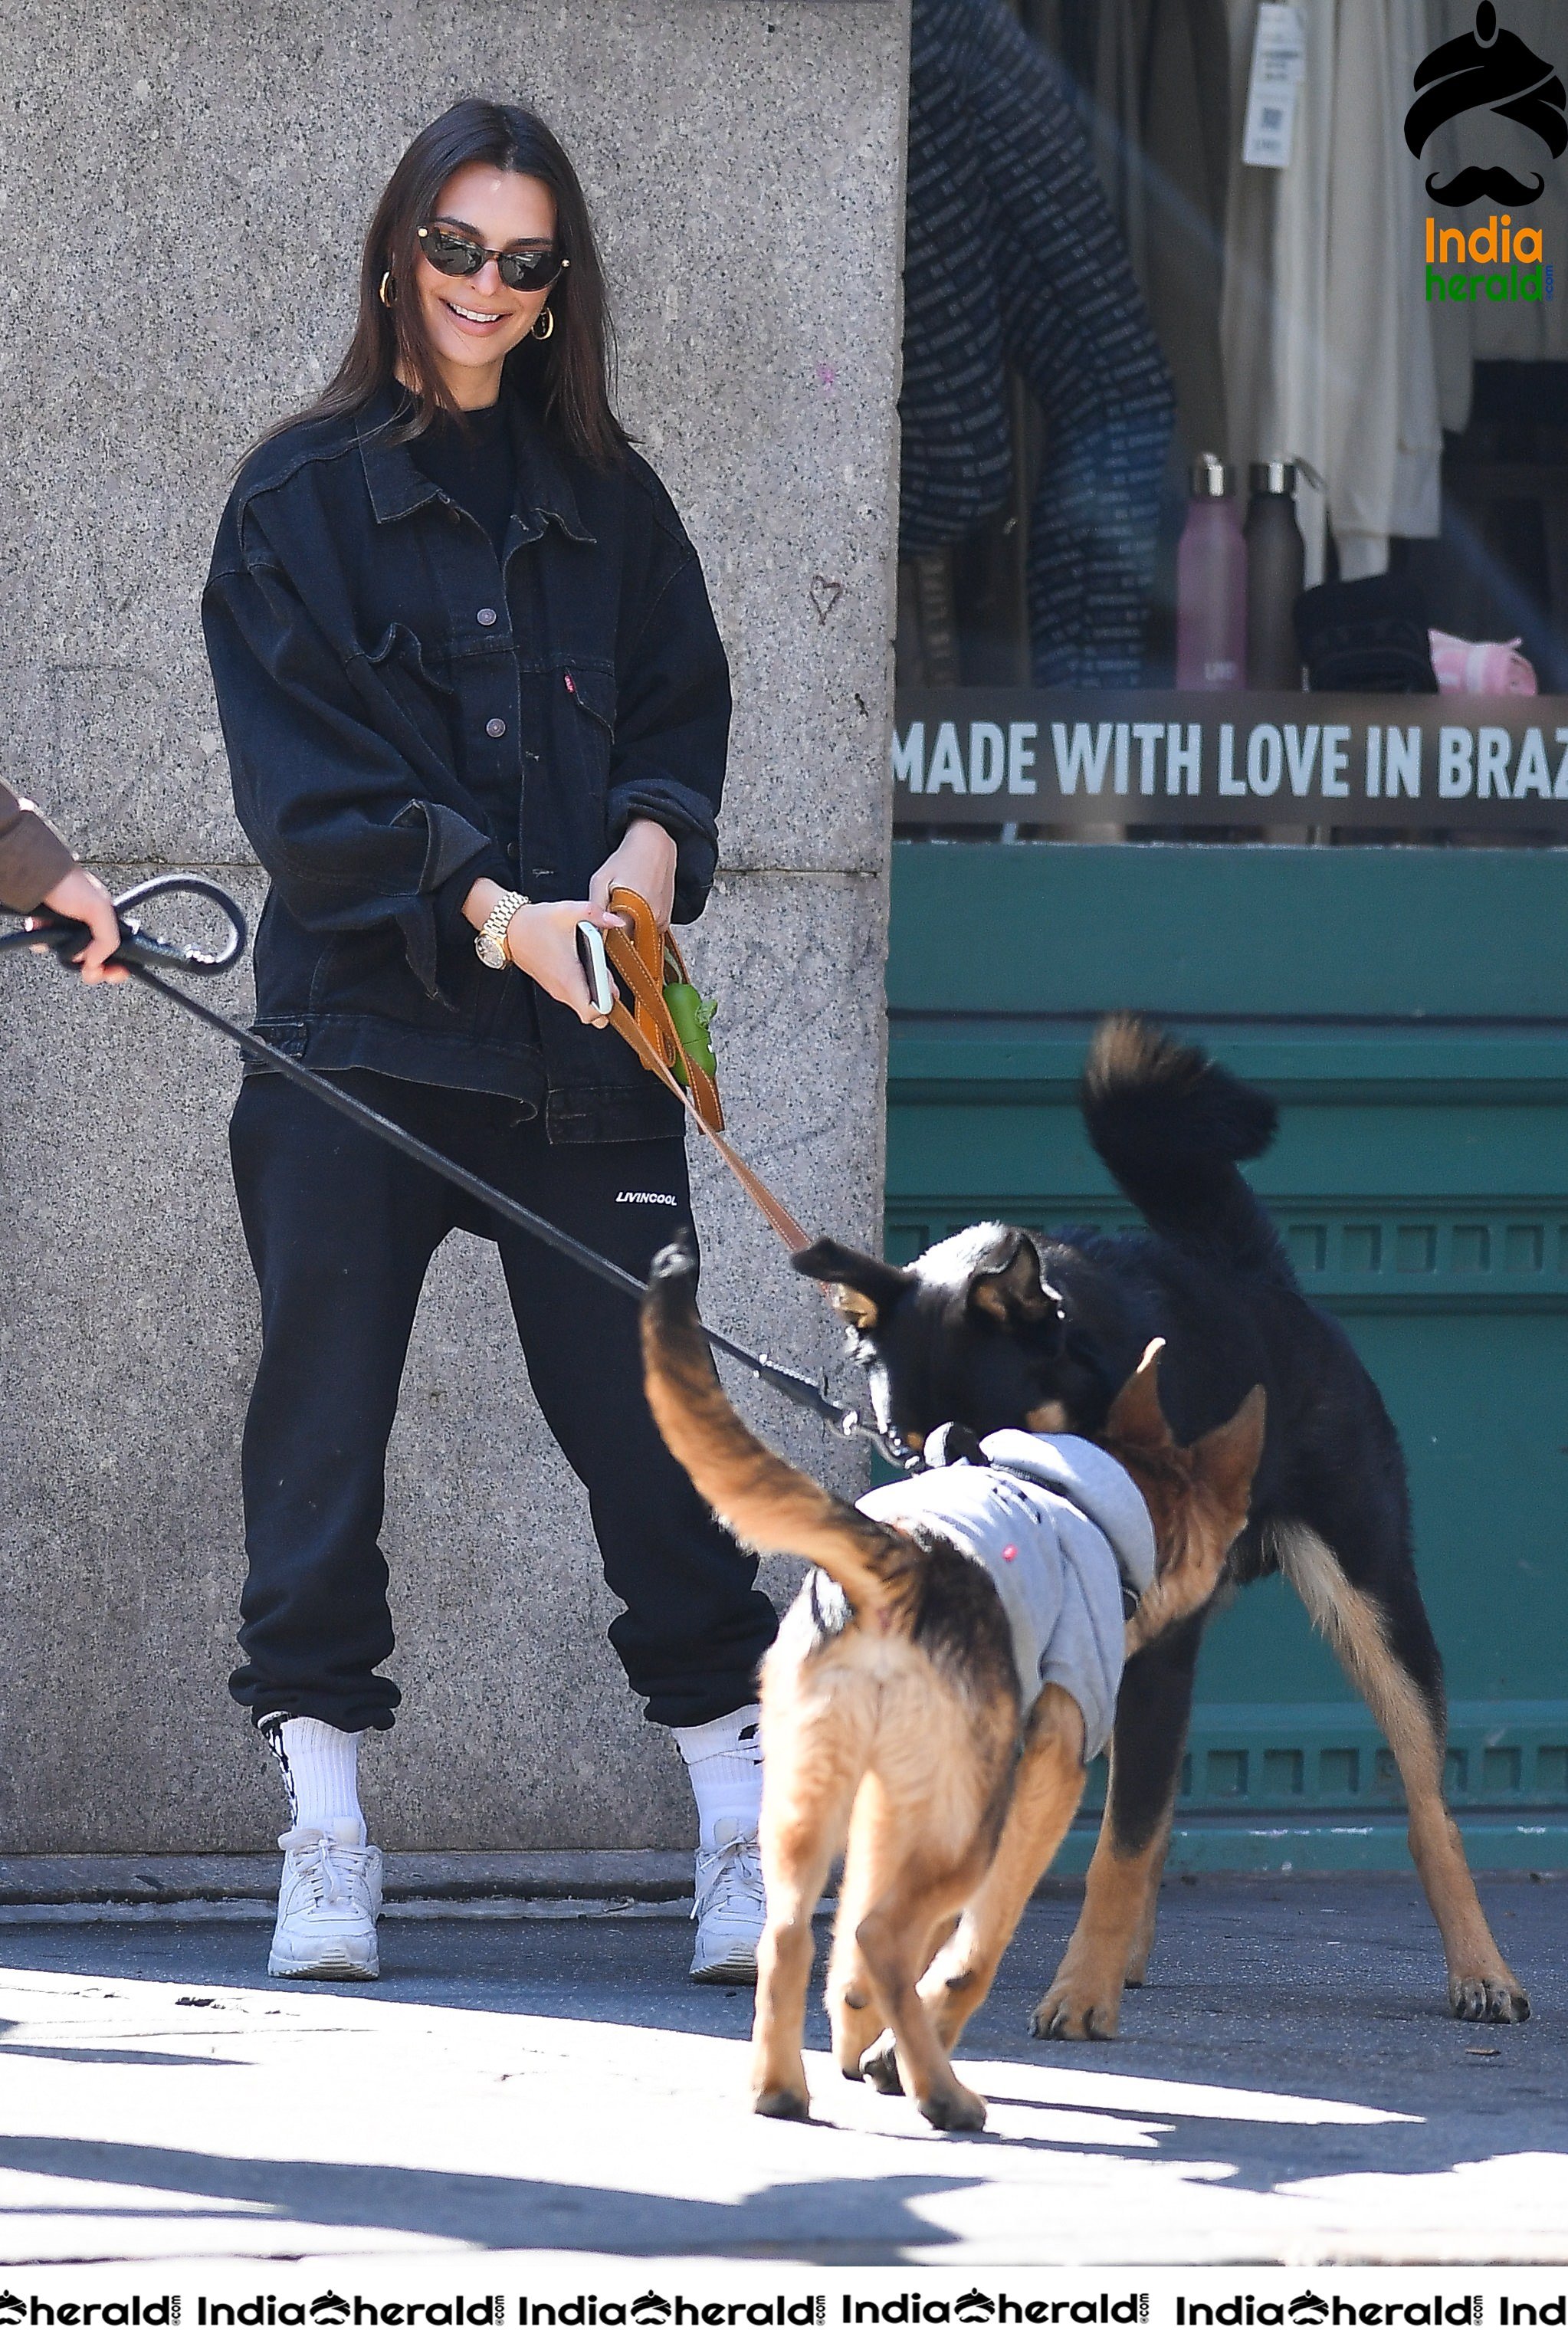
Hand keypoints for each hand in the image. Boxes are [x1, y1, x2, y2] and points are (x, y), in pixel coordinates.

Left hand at [31, 866, 126, 982]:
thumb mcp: (99, 909)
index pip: (118, 950)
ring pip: (69, 954)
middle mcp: (86, 926)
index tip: (113, 974)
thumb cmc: (70, 882)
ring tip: (58, 941)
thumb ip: (108, 938)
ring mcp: (66, 928)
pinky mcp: (46, 928)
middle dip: (92, 967)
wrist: (38, 874)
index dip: (118, 965)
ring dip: (64, 953)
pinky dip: (42, 943)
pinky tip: (41, 931)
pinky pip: (46, 944)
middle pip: (93, 958)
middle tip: (88, 971)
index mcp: (104, 921)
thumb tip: (97, 963)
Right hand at [462, 881, 623, 1027]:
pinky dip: (584, 986)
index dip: (607, 1006)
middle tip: (606, 977)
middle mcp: (562, 990)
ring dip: (595, 991)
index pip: (591, 1015)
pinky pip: (574, 994)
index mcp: (568, 979)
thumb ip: (596, 914)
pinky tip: (586, 967)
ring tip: (597, 969)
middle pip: (591, 1013)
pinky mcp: (553, 985)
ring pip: (583, 1004)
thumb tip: (616, 921)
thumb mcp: (568, 911)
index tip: (611, 989)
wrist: (510, 927)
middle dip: (605, 998)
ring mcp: (556, 989)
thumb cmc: (535, 923)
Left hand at [589, 818, 677, 931]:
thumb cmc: (627, 860)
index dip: (603, 936)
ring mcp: (661, 922)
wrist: (655, 846)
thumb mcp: (601, 880)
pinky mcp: (666, 921)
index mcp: (633, 912)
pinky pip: (648, 933)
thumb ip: (596, 907)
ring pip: (637, 939)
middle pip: (626, 943)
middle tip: (611, 912)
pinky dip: (639, 927)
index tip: (599, 927)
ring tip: (625, 906)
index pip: (612, 941)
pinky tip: (635, 909)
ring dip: (628, 930)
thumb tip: (591, 930)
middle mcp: (651, 920)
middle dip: (615, 934)